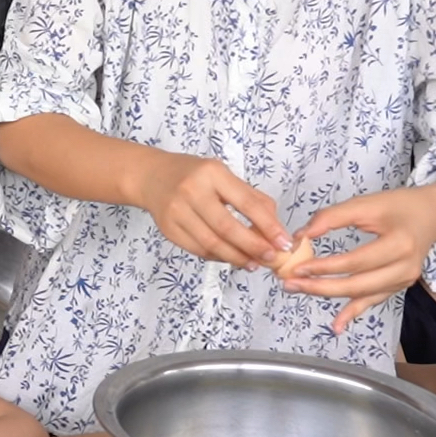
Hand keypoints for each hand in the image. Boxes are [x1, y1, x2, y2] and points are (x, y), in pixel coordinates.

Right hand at [135, 151, 290, 269]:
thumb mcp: (223, 175)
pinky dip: (219, 257)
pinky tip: (231, 258)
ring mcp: (176, 211)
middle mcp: (191, 191)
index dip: (268, 226)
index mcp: (212, 173)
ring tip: (254, 263)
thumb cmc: (194, 175)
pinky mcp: (168, 229)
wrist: (151, 176)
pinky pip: (198, 250)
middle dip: (254, 247)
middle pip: (228, 228)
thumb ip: (250, 198)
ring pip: (212, 244)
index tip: (284, 242)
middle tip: (272, 258)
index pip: (246, 203)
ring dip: (237, 257)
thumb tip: (275, 229)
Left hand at [284, 187, 435, 334]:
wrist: (430, 216)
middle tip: (290, 284)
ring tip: (299, 291)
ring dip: (329, 295)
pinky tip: (337, 325)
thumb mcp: (366, 204)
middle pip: (358, 284)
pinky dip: (353, 312)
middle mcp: (405, 267)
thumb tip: (301, 236)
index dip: (325, 266)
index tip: (297, 266)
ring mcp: (404, 280)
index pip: (355, 261)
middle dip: (320, 286)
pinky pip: (372, 300)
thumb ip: (332, 217)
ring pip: (362, 294)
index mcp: (400, 244)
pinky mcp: (398, 286)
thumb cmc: (397, 206)